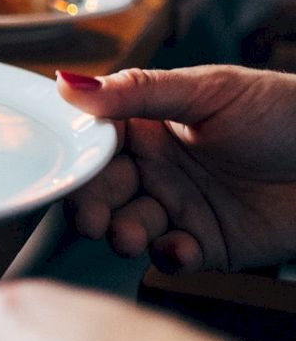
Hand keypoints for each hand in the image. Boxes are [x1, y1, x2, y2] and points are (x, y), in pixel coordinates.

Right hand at [57, 66, 295, 271]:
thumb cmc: (285, 113)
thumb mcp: (208, 90)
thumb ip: (138, 91)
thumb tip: (69, 83)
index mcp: (148, 125)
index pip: (95, 143)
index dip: (77, 160)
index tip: (66, 173)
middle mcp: (157, 168)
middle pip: (103, 190)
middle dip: (92, 207)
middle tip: (92, 219)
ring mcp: (180, 206)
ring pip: (131, 225)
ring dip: (124, 234)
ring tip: (131, 236)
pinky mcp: (207, 243)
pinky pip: (173, 256)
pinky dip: (170, 256)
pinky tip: (180, 248)